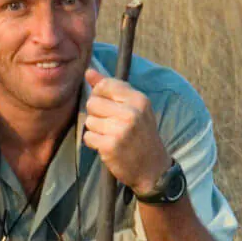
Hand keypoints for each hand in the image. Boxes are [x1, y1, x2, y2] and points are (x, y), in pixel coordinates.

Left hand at [83, 68, 171, 193]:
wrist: (152, 169)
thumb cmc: (141, 135)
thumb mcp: (134, 108)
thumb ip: (111, 88)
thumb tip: (88, 71)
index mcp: (138, 99)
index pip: (105, 85)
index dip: (99, 95)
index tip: (107, 106)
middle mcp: (131, 113)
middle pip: (93, 103)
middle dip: (96, 114)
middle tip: (110, 125)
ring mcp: (120, 130)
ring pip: (89, 120)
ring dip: (95, 130)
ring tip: (110, 136)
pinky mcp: (110, 146)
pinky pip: (88, 136)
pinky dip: (94, 142)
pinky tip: (107, 146)